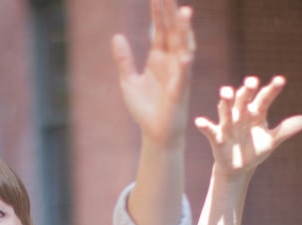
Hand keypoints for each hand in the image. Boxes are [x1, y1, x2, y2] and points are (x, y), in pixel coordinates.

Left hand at [111, 0, 194, 146]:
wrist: (155, 134)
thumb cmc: (145, 109)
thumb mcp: (128, 81)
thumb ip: (124, 60)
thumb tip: (117, 36)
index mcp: (159, 59)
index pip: (160, 30)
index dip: (158, 13)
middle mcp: (172, 63)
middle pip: (173, 32)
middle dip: (172, 13)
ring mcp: (178, 76)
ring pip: (183, 48)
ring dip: (185, 32)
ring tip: (185, 12)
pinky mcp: (179, 92)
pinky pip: (183, 76)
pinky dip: (184, 65)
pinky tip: (184, 54)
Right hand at [194, 76, 301, 178]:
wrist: (239, 167)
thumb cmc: (255, 149)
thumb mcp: (272, 141)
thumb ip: (286, 129)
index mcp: (256, 113)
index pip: (265, 99)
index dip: (272, 90)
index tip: (280, 80)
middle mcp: (241, 114)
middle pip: (244, 99)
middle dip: (246, 91)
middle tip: (252, 81)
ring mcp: (228, 124)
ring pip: (226, 109)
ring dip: (225, 101)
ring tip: (226, 92)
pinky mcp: (217, 136)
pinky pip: (210, 129)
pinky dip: (205, 125)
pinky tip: (200, 121)